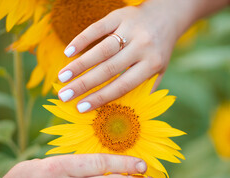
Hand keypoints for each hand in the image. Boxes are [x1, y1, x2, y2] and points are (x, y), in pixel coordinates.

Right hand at [56, 0, 182, 112]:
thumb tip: (124, 111)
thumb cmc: (159, 49)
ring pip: (102, 50)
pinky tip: (68, 52)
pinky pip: (98, 27)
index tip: (81, 108)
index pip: (123, 85)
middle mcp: (142, 46)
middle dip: (84, 84)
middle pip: (109, 69)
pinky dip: (82, 39)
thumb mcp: (160, 70)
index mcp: (152, 64)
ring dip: (79, 64)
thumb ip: (146, 88)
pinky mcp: (120, 14)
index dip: (101, 97)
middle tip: (64, 96)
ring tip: (62, 77)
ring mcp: (130, 29)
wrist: (167, 15)